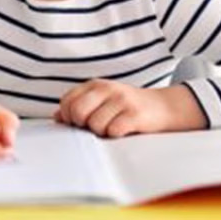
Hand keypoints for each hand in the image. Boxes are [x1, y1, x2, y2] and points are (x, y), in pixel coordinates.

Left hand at [54, 80, 204, 138]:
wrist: (164, 107)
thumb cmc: (128, 107)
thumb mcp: (102, 101)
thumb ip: (80, 106)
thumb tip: (56, 117)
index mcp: (95, 85)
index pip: (67, 101)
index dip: (68, 117)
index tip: (79, 123)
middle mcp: (107, 89)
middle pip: (77, 111)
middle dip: (82, 125)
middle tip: (94, 127)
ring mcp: (121, 100)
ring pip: (95, 124)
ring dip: (102, 133)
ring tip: (112, 128)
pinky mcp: (135, 114)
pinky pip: (113, 131)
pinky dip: (115, 135)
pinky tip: (123, 130)